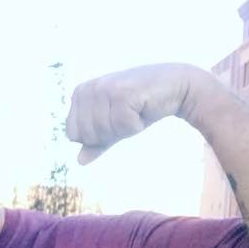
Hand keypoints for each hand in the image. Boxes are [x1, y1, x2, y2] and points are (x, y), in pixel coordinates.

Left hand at [65, 63, 210, 164]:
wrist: (176, 86)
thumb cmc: (142, 106)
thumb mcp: (115, 126)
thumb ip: (96, 143)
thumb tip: (79, 161)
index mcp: (80, 93)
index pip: (72, 134)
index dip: (96, 137)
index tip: (114, 120)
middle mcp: (88, 88)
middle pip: (87, 135)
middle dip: (110, 134)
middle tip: (127, 115)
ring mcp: (103, 88)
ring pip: (103, 132)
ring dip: (124, 128)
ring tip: (135, 111)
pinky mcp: (121, 93)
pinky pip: (122, 126)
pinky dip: (135, 125)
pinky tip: (143, 108)